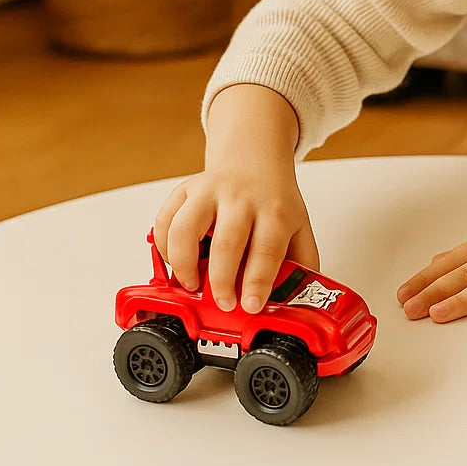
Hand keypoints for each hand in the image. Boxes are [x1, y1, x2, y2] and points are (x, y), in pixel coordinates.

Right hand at [153, 161, 318, 314]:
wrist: (254, 160)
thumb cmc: (274, 200)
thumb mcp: (300, 227)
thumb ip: (303, 263)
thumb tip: (302, 302)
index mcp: (275, 211)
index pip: (267, 249)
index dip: (258, 282)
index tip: (252, 306)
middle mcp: (242, 199)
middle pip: (227, 243)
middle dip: (222, 282)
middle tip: (224, 303)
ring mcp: (210, 192)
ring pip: (185, 230)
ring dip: (183, 265)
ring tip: (192, 285)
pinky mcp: (186, 190)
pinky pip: (164, 221)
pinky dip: (163, 248)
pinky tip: (176, 261)